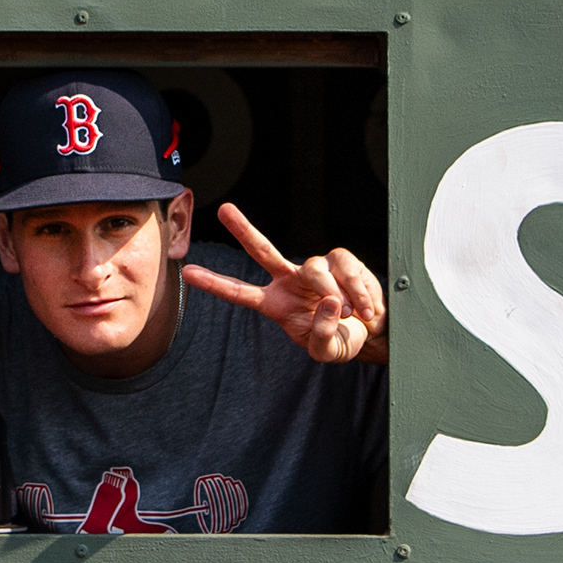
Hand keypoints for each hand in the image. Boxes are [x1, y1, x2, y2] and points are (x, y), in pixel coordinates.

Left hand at [182, 203, 388, 365]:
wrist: (372, 332)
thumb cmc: (342, 340)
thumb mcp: (328, 351)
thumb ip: (323, 335)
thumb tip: (329, 301)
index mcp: (276, 305)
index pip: (241, 293)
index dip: (216, 283)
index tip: (189, 272)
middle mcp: (289, 281)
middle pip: (262, 250)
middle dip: (243, 229)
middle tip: (224, 210)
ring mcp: (314, 268)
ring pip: (317, 269)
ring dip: (338, 295)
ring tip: (352, 314)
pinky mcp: (340, 261)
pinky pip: (345, 267)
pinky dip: (358, 290)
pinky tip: (365, 306)